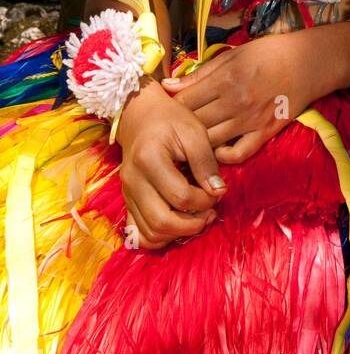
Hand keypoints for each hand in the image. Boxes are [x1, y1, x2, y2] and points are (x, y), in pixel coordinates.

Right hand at [116, 78, 226, 250]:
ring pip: (149, 234)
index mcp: (149, 160)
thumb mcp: (194, 131)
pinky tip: (177, 224)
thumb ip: (206, 162)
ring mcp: (127, 194)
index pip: (181, 197)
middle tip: (209, 213)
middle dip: (191, 225)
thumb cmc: (171, 119)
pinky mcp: (127, 201)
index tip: (217, 191)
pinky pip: (138, 233)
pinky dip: (159, 237)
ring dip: (176, 234)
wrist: (140, 115)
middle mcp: (133, 181)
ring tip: (196, 219)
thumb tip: (218, 192)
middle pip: (161, 222)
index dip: (205, 201)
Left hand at [164, 35, 302, 165]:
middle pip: (194, 123)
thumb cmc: (268, 53)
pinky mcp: (265, 132)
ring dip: (197, 142)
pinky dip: (223, 156)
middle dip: (180, 126)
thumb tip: (167, 85)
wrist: (308, 62)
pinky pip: (239, 153)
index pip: (185, 101)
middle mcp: (236, 101)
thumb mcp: (232, 55)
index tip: (168, 110)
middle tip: (173, 129)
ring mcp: (251, 119)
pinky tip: (216, 149)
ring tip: (189, 141)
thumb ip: (200, 73)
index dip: (172, 107)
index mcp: (225, 78)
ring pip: (211, 141)